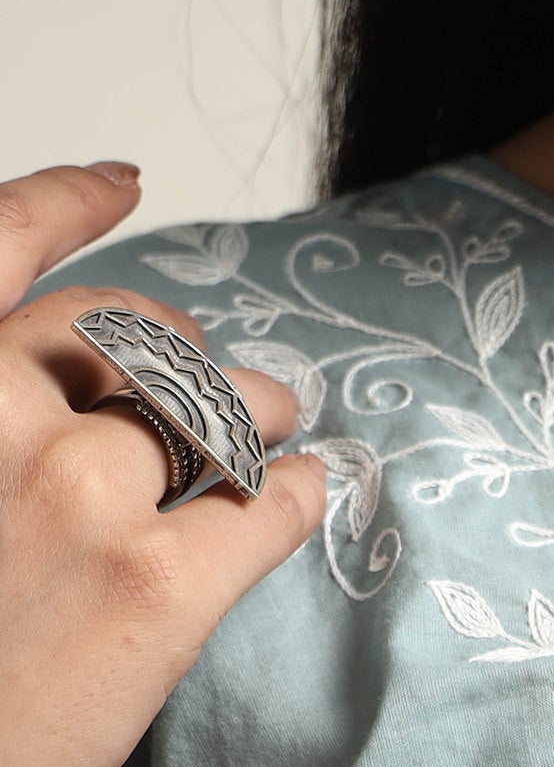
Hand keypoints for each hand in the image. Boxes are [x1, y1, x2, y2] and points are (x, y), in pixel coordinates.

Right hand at [0, 161, 323, 766]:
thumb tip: (51, 402)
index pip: (1, 246)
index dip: (69, 202)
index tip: (121, 182)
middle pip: (133, 338)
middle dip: (190, 353)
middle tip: (225, 384)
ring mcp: (81, 495)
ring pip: (216, 414)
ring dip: (261, 414)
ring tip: (281, 430)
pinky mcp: (160, 584)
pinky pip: (265, 507)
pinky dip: (298, 494)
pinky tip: (310, 494)